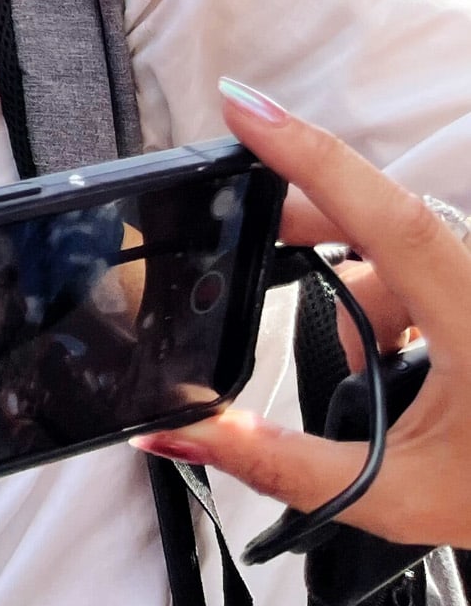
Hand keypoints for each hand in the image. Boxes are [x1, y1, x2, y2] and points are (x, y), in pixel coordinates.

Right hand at [132, 84, 470, 550]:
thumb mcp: (395, 496)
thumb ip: (280, 463)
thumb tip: (181, 432)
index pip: (391, 217)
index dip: (311, 156)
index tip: (242, 110)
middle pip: (382, 217)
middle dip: (302, 226)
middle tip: (239, 245)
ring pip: (399, 253)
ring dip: (358, 295)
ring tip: (360, 372)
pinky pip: (425, 269)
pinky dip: (391, 305)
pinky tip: (392, 363)